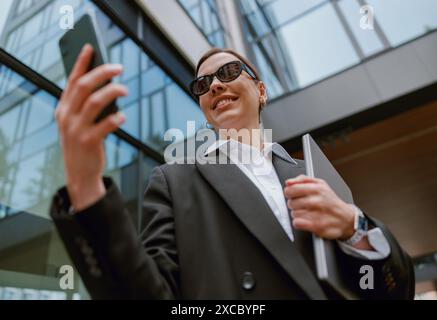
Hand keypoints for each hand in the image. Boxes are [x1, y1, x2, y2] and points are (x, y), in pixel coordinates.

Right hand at [55, 44, 127, 210]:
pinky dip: (116, 118)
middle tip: (119, 67)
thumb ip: (86, 106)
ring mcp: (76, 129)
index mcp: (63, 108)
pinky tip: (122, 116)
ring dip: (113, 92)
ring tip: (125, 90)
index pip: (72, 80)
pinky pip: (105, 124)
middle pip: (84, 86)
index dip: (81, 62)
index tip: (91, 47)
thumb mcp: (78, 123)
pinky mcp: (88, 142)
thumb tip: (107, 85)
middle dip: (102, 73)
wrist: (79, 174)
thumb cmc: (82, 143)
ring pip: (95, 101)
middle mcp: (67, 116)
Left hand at [284, 175, 355, 240]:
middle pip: (291, 203)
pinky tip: (305, 220)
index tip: (293, 195)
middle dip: (293, 204)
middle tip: (301, 204)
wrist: (346, 218)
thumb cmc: (330, 200)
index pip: (291, 190)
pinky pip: (297, 223)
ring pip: (293, 213)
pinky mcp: (317, 226)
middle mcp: (317, 201)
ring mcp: (317, 214)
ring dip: (297, 214)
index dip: (289, 193)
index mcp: (317, 188)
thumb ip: (302, 180)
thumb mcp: (320, 184)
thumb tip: (289, 182)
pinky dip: (298, 222)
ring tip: (305, 212)